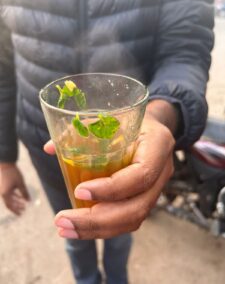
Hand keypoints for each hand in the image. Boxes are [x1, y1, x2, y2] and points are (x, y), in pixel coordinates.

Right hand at [0, 163, 29, 214]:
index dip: (16, 210)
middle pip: (9, 203)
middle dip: (16, 207)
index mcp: (5, 194)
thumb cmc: (13, 174)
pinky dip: (14, 196)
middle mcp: (2, 193)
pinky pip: (9, 194)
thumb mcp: (20, 183)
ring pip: (9, 199)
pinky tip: (20, 197)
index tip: (21, 213)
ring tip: (24, 204)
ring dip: (16, 202)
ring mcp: (2, 190)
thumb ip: (24, 192)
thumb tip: (28, 201)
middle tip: (24, 209)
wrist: (6, 164)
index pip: (10, 206)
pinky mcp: (4, 186)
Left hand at [45, 101, 176, 238]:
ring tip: (65, 228)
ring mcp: (157, 188)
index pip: (141, 175)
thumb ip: (83, 129)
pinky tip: (80, 228)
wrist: (150, 128)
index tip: (79, 191)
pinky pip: (129, 220)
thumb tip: (50, 148)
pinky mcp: (147, 198)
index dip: (111, 189)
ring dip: (97, 230)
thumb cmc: (129, 120)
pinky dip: (104, 228)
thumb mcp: (111, 116)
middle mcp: (163, 171)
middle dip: (97, 220)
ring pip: (133, 220)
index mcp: (158, 145)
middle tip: (63, 220)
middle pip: (136, 208)